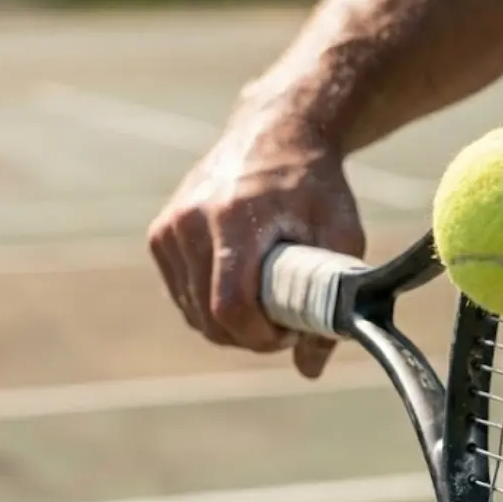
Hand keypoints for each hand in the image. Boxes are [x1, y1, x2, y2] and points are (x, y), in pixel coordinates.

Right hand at [147, 85, 364, 377]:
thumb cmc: (316, 186)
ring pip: (194, 314)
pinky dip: (211, 305)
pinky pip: (183, 295)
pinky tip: (244, 285)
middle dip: (250, 335)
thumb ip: (332, 303)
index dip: (261, 337)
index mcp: (235, 219)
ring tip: (270, 299)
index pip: (231, 307)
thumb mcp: (342, 237)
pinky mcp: (160, 234)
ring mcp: (169, 228)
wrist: (276, 132)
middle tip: (286, 320)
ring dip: (231, 323)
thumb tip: (310, 369)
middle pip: (210, 319)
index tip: (289, 332)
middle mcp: (191, 222)